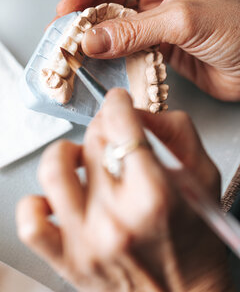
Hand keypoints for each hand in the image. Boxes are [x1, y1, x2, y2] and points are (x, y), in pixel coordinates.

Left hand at [16, 89, 233, 291]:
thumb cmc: (196, 238)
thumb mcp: (202, 174)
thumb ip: (173, 131)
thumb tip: (135, 112)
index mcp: (154, 194)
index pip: (121, 124)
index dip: (117, 103)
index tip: (117, 101)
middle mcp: (115, 217)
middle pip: (92, 141)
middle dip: (104, 128)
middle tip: (113, 135)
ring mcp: (86, 241)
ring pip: (54, 171)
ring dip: (66, 153)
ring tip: (81, 160)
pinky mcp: (68, 260)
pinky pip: (31, 222)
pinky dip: (37, 202)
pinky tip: (59, 198)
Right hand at [56, 0, 239, 100]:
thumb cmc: (237, 28)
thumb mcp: (181, 20)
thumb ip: (133, 30)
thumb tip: (91, 40)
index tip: (66, 10)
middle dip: (86, 16)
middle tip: (66, 35)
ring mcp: (158, 20)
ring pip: (117, 26)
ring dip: (98, 39)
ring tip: (77, 51)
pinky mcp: (160, 45)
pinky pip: (129, 47)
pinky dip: (114, 56)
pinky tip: (102, 63)